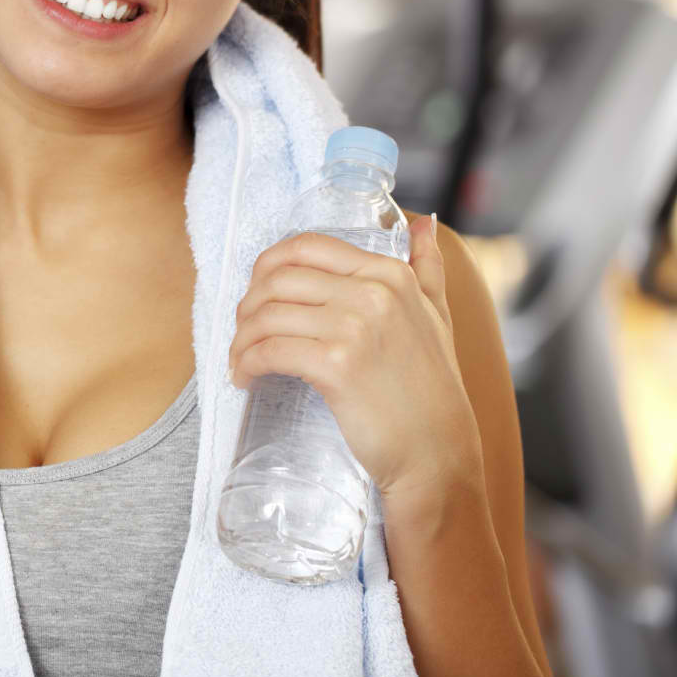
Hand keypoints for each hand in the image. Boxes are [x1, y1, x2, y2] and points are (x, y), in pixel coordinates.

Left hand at [227, 214, 483, 505]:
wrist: (437, 452)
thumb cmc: (431, 388)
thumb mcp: (436, 316)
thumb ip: (426, 267)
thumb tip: (423, 224)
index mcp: (390, 273)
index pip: (307, 247)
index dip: (267, 266)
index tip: (256, 291)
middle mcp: (374, 292)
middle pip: (278, 278)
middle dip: (248, 304)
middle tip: (244, 330)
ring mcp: (355, 327)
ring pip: (267, 315)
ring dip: (241, 338)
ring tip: (240, 358)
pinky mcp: (336, 366)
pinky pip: (269, 351)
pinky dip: (246, 363)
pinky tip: (245, 376)